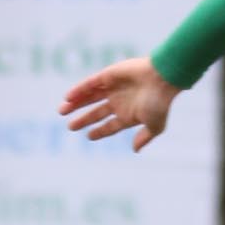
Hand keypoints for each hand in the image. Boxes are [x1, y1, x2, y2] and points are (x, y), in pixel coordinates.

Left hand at [60, 55, 178, 149]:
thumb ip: (144, 137)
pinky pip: (89, 83)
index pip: (110, 125)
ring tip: (62, 111)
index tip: (88, 136)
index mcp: (129, 115)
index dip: (99, 131)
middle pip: (97, 112)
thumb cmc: (160, 103)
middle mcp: (120, 101)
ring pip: (89, 97)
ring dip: (76, 104)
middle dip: (83, 119)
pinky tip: (67, 98)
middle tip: (70, 127)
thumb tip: (135, 150)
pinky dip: (78, 90)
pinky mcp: (108, 75)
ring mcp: (113, 88)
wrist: (162, 78)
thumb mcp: (155, 125)